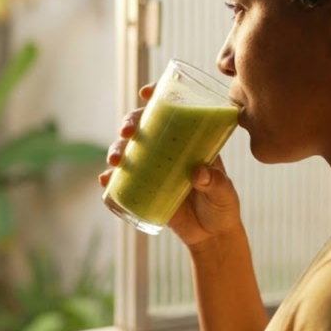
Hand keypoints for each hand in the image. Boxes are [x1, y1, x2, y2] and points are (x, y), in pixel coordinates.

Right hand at [98, 84, 243, 247]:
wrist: (211, 236)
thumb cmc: (222, 207)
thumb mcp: (225, 193)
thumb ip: (216, 183)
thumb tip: (199, 173)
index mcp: (189, 141)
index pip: (172, 111)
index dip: (157, 96)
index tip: (146, 93)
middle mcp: (167, 149)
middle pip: (143, 126)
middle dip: (130, 123)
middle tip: (128, 132)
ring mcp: (153, 168)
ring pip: (128, 151)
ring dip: (116, 150)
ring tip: (115, 161)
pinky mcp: (143, 189)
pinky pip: (121, 181)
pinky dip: (110, 179)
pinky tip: (105, 180)